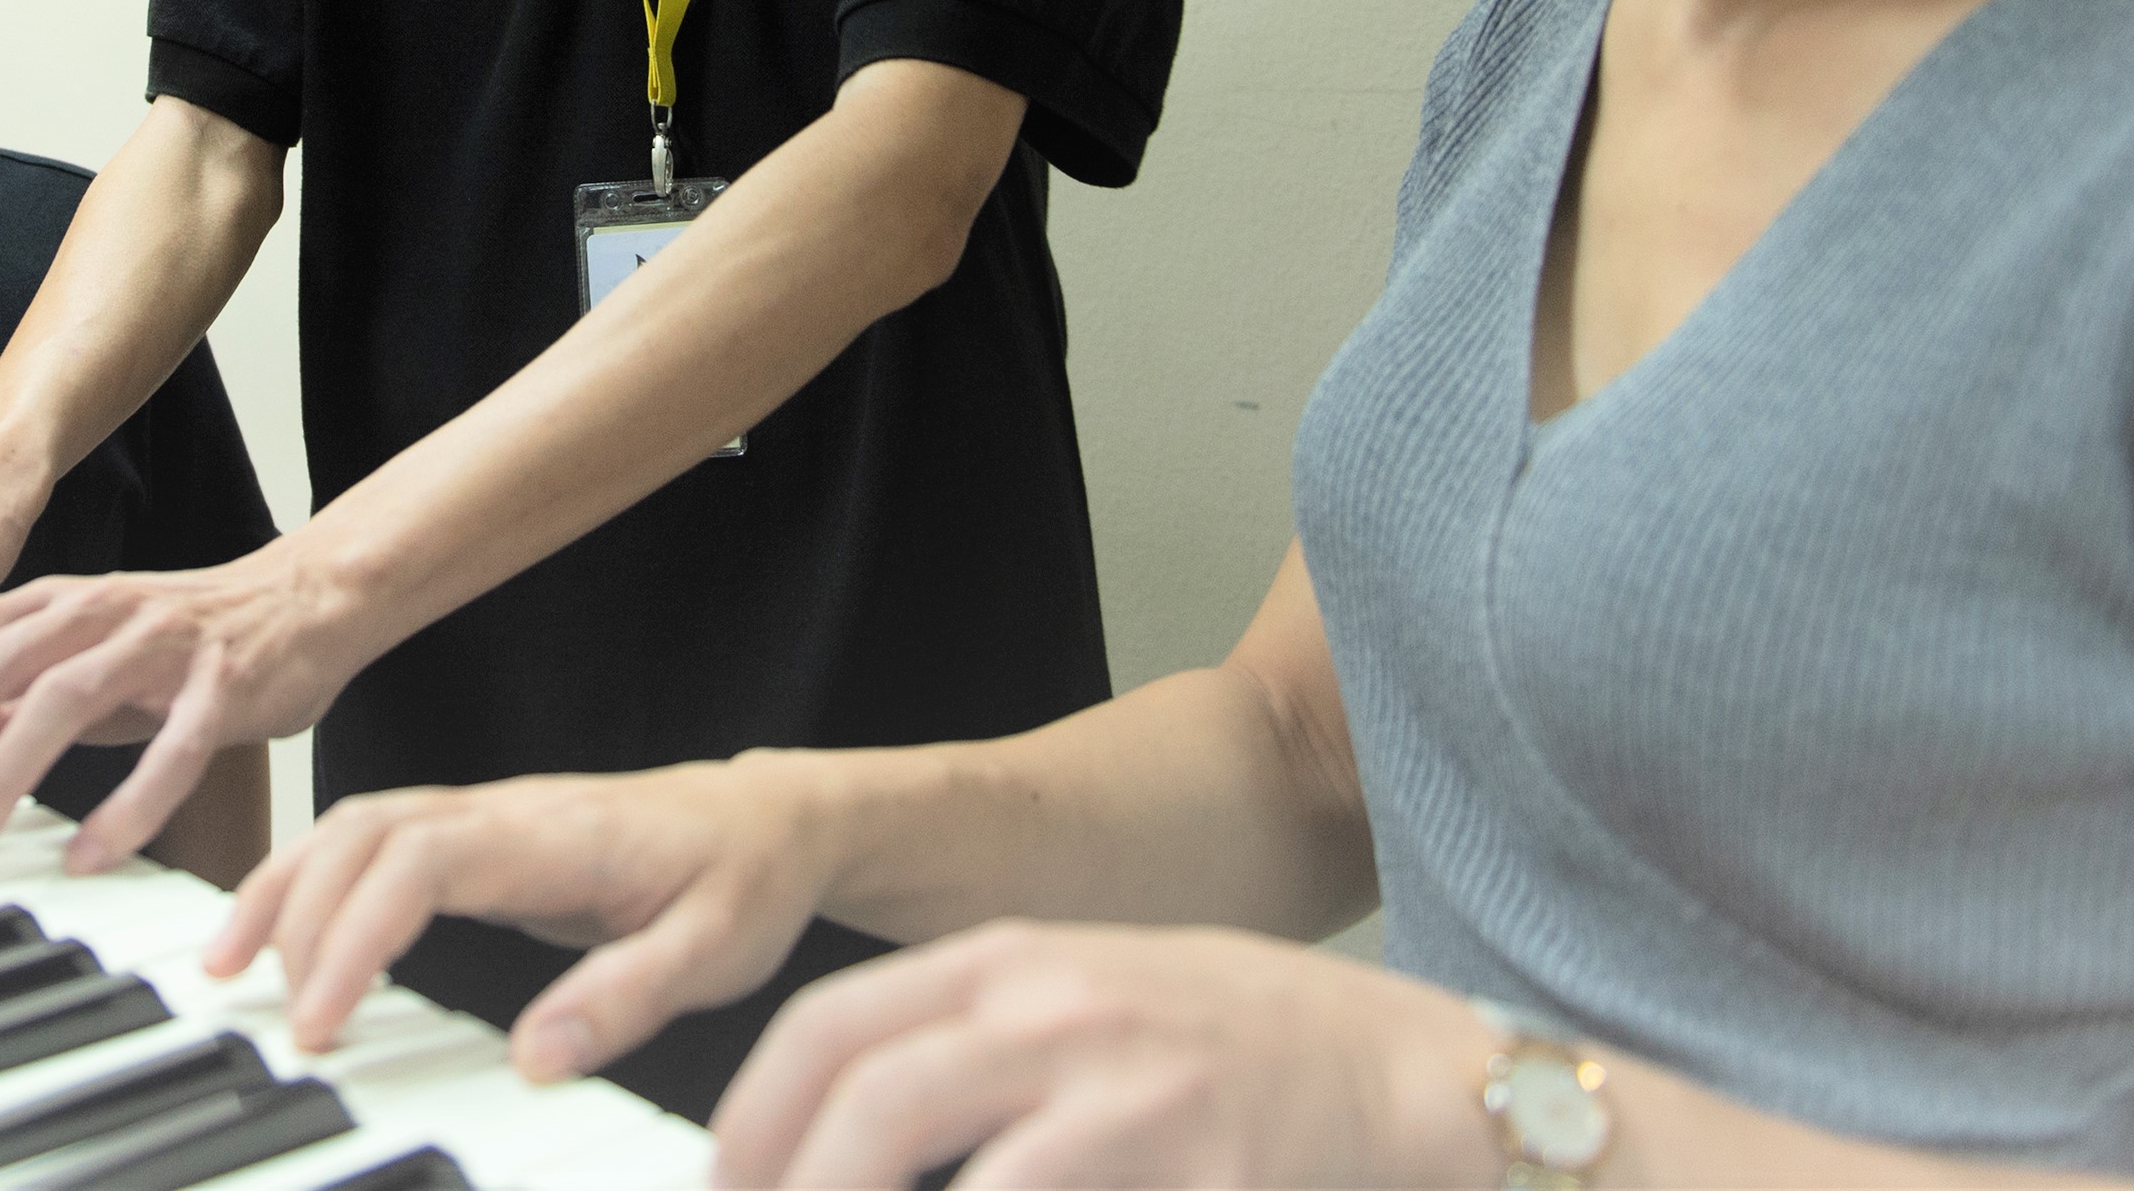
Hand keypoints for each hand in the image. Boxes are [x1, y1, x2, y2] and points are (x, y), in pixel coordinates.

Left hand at [0, 550, 358, 874]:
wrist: (305, 601)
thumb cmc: (183, 644)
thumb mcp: (80, 661)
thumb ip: (8, 696)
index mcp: (46, 605)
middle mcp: (92, 612)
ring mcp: (157, 643)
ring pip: (60, 699)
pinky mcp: (221, 682)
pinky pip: (170, 746)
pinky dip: (127, 803)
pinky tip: (95, 854)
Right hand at [202, 756, 838, 1071]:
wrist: (768, 818)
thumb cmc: (741, 877)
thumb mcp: (713, 949)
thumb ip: (624, 996)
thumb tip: (534, 1058)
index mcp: (551, 833)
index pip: (417, 861)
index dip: (354, 935)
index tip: (322, 1020)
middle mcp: (500, 810)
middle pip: (360, 833)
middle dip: (295, 917)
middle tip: (270, 1017)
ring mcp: (482, 815)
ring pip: (351, 826)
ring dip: (283, 887)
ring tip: (228, 967)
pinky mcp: (475, 836)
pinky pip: (369, 842)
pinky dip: (310, 880)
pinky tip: (284, 935)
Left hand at [711, 921, 1495, 1189]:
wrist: (1405, 1070)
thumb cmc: (1242, 1046)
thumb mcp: (1091, 1000)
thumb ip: (978, 1047)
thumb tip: (859, 1130)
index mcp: (1015, 963)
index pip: (834, 1024)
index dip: (756, 1116)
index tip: (728, 1182)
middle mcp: (1054, 1010)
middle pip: (871, 1096)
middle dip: (788, 1178)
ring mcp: (1123, 1084)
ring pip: (952, 1161)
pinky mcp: (1190, 1160)